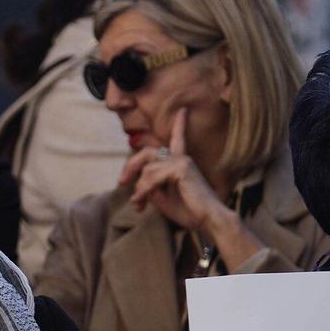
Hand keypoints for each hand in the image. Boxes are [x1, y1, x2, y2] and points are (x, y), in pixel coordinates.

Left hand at [119, 108, 221, 234]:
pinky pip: (152, 177)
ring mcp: (182, 161)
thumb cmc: (189, 211)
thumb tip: (137, 182)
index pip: (177, 139)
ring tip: (138, 204)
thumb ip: (151, 187)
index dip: (179, 124)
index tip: (183, 110)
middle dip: (130, 166)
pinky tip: (140, 203)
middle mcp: (182, 158)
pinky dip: (143, 191)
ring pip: (147, 170)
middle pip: (147, 152)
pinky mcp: (180, 169)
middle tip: (121, 181)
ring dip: (138, 188)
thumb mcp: (164, 198)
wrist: (208, 220)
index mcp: (181, 162)